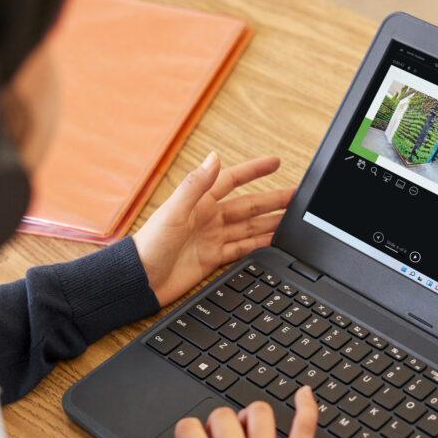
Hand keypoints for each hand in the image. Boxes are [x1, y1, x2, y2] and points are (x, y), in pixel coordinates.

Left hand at [133, 151, 293, 305]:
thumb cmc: (149, 244)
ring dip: (271, 223)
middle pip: (249, 206)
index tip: (275, 162)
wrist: (140, 280)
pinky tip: (274, 244)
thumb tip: (214, 157)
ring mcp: (212, 239)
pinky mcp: (213, 259)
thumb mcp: (173, 211)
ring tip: (293, 220)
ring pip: (250, 228)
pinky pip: (242, 250)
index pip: (233, 180)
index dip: (254, 170)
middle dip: (274, 200)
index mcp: (200, 202)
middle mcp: (209, 218)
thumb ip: (196, 185)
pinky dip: (259, 246)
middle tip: (297, 196)